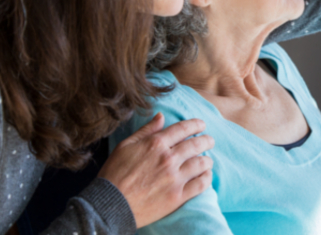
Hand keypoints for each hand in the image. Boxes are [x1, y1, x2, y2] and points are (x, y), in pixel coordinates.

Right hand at [98, 113, 213, 227]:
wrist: (109, 205)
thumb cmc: (114, 174)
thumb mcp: (126, 146)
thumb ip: (146, 130)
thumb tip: (161, 116)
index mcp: (156, 144)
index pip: (183, 128)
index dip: (196, 124)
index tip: (202, 124)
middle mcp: (168, 158)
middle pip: (196, 144)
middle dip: (206, 140)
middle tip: (210, 141)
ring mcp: (174, 178)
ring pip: (201, 163)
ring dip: (207, 159)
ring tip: (208, 160)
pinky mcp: (177, 196)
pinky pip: (200, 184)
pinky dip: (206, 178)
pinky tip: (206, 175)